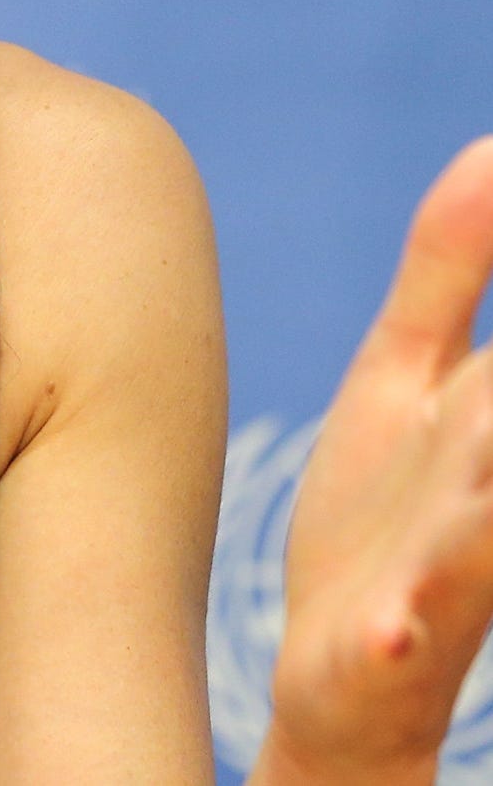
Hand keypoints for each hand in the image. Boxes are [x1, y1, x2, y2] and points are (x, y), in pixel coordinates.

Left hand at [254, 137, 492, 785]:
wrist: (346, 676)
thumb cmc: (386, 507)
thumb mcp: (412, 369)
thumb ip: (454, 265)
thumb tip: (491, 148)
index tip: (485, 282)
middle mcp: (489, 490)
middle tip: (488, 386)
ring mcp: (445, 571)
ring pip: (483, 528)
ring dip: (490, 486)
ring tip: (487, 423)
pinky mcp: (390, 639)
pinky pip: (407, 635)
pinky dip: (405, 628)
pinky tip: (396, 628)